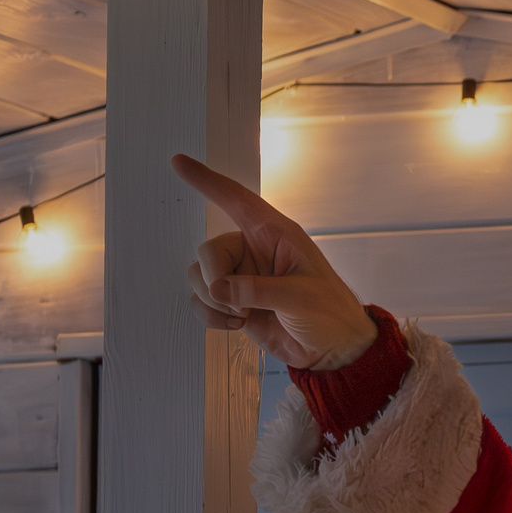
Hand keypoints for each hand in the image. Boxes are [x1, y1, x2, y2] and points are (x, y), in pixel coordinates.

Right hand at [174, 154, 378, 371]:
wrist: (333, 350)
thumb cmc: (330, 314)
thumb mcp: (301, 297)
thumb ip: (258, 290)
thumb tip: (218, 288)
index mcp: (276, 236)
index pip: (237, 200)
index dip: (208, 181)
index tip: (179, 162)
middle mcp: (255, 251)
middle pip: (208, 250)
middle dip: (213, 277)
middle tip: (237, 302)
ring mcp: (242, 277)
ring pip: (199, 275)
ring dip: (212, 300)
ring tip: (243, 315)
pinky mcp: (234, 301)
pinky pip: (201, 300)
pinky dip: (210, 315)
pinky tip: (237, 323)